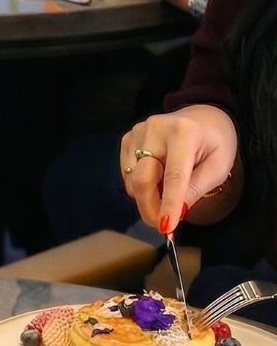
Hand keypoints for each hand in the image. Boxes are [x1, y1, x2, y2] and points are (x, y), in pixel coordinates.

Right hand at [121, 104, 239, 233]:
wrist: (202, 117)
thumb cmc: (214, 142)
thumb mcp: (218, 167)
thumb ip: (196, 189)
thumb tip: (174, 214)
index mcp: (185, 133)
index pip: (174, 176)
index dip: (169, 204)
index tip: (166, 227)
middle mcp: (156, 129)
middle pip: (143, 180)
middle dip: (150, 207)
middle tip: (161, 225)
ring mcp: (138, 132)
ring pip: (132, 181)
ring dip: (147, 196)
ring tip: (166, 192)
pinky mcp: (127, 139)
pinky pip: (126, 175)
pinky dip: (139, 185)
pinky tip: (155, 178)